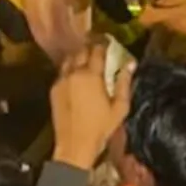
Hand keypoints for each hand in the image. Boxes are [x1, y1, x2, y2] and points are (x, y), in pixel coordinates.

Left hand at [50, 41, 130, 170]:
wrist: (74, 145)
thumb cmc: (100, 128)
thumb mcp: (119, 108)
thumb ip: (124, 83)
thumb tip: (130, 64)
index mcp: (91, 76)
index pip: (97, 51)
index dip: (103, 43)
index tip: (108, 41)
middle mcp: (74, 74)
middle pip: (81, 51)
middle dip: (89, 46)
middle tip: (97, 45)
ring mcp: (62, 81)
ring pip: (69, 60)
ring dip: (77, 55)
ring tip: (85, 56)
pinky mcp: (54, 90)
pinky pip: (62, 72)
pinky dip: (69, 67)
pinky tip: (75, 73)